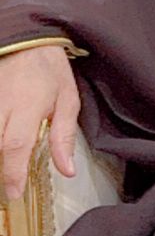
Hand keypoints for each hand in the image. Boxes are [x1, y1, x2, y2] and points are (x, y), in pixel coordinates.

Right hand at [0, 45, 78, 199]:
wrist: (25, 42)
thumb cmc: (50, 71)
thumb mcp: (67, 99)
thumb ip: (64, 136)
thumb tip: (67, 170)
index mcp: (28, 106)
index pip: (15, 145)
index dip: (13, 173)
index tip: (14, 193)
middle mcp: (2, 105)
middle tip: (6, 187)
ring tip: (5, 169)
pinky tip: (1, 147)